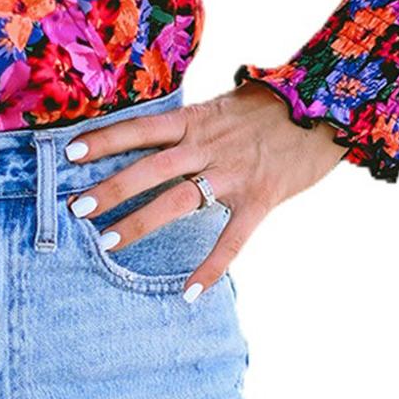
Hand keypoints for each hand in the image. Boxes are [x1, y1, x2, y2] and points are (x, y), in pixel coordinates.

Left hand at [65, 84, 349, 296]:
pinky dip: (210, 268)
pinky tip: (188, 293)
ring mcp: (233, 173)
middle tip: (76, 207)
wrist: (327, 109)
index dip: (104, 138)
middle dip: (110, 187)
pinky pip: (231, 239)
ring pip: (177, 200)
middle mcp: (208, 145)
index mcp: (197, 120)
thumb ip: (194, 124)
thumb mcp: (226, 105)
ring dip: (140, 221)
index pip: (141, 127)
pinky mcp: (260, 199)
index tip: (70, 152)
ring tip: (107, 241)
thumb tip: (160, 135)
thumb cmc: (275, 106)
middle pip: (149, 167)